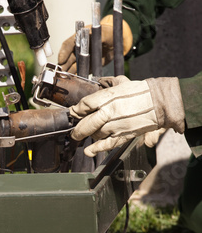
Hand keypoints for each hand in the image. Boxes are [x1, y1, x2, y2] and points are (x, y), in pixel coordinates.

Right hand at [58, 15, 132, 73]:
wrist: (115, 43)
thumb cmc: (109, 34)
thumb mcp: (106, 33)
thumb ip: (100, 35)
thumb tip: (95, 35)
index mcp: (80, 37)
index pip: (68, 44)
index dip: (64, 52)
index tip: (61, 60)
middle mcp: (78, 48)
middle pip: (68, 57)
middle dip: (63, 65)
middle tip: (60, 72)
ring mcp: (82, 58)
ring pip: (72, 66)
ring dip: (68, 72)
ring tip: (65, 78)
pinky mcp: (87, 66)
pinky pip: (80, 72)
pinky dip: (77, 76)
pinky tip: (74, 81)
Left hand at [70, 77, 184, 156]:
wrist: (158, 102)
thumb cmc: (140, 91)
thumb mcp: (122, 82)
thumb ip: (109, 82)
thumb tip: (99, 81)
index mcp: (108, 97)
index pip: (85, 105)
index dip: (76, 110)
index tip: (73, 113)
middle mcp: (109, 111)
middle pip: (87, 123)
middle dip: (78, 128)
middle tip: (74, 131)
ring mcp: (116, 125)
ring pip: (96, 134)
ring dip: (89, 135)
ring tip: (87, 135)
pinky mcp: (123, 135)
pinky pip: (107, 144)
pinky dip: (96, 149)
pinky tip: (89, 151)